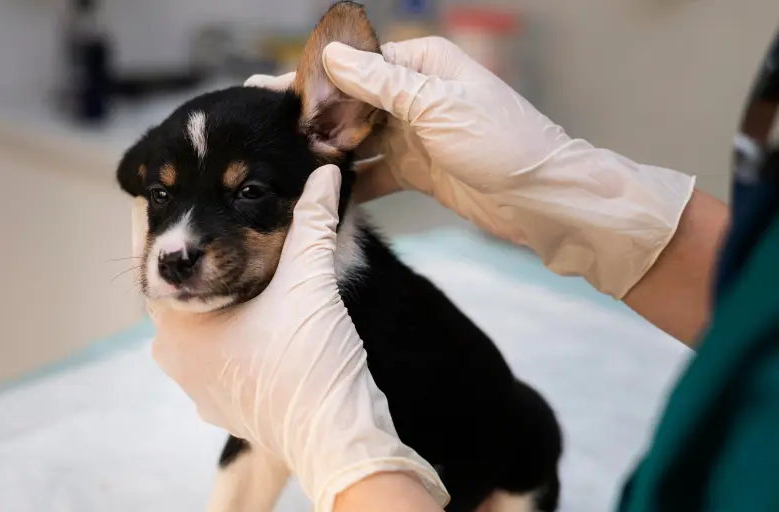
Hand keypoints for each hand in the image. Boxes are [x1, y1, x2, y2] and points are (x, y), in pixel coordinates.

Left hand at [136, 165, 447, 510]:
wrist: (336, 439)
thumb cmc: (312, 363)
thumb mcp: (310, 281)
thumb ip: (314, 220)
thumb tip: (325, 173)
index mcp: (177, 327)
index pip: (156, 260)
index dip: (163, 220)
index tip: (164, 187)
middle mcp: (174, 359)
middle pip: (180, 291)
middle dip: (200, 255)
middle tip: (217, 215)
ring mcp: (197, 388)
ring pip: (200, 323)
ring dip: (220, 293)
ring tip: (246, 260)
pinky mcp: (222, 405)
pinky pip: (218, 353)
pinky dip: (234, 327)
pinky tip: (262, 311)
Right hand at [247, 37, 694, 298]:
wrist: (545, 201)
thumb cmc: (505, 145)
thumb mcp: (438, 107)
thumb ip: (381, 84)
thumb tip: (331, 57)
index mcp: (423, 65)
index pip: (355, 63)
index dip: (312, 79)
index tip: (268, 92)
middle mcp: (416, 94)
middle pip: (350, 101)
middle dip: (312, 118)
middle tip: (264, 135)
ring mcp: (416, 134)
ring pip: (357, 138)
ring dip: (327, 152)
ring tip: (285, 166)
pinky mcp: (418, 170)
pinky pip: (372, 172)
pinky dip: (350, 181)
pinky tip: (321, 193)